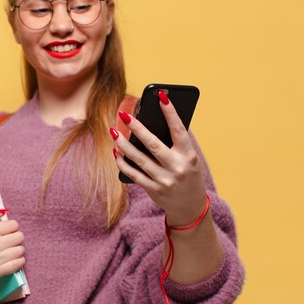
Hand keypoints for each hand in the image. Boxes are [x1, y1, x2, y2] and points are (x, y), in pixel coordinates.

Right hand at [0, 207, 25, 280]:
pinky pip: (18, 263)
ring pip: (21, 250)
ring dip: (17, 249)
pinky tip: (12, 258)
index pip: (14, 225)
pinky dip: (19, 260)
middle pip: (19, 237)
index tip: (7, 231)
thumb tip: (2, 212)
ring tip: (9, 249)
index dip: (11, 227)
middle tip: (9, 240)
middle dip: (15, 237)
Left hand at [112, 93, 206, 225]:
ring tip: (113, 131)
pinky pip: (134, 174)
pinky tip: (116, 152)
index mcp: (189, 155)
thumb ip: (174, 143)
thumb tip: (151, 122)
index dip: (170, 112)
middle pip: (153, 145)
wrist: (191, 207)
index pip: (178, 130)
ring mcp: (164, 180)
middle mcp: (177, 168)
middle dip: (137, 128)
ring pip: (139, 159)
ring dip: (124, 144)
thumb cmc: (188, 174)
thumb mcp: (188, 158)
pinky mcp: (153, 190)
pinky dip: (123, 162)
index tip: (160, 96)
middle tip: (123, 115)